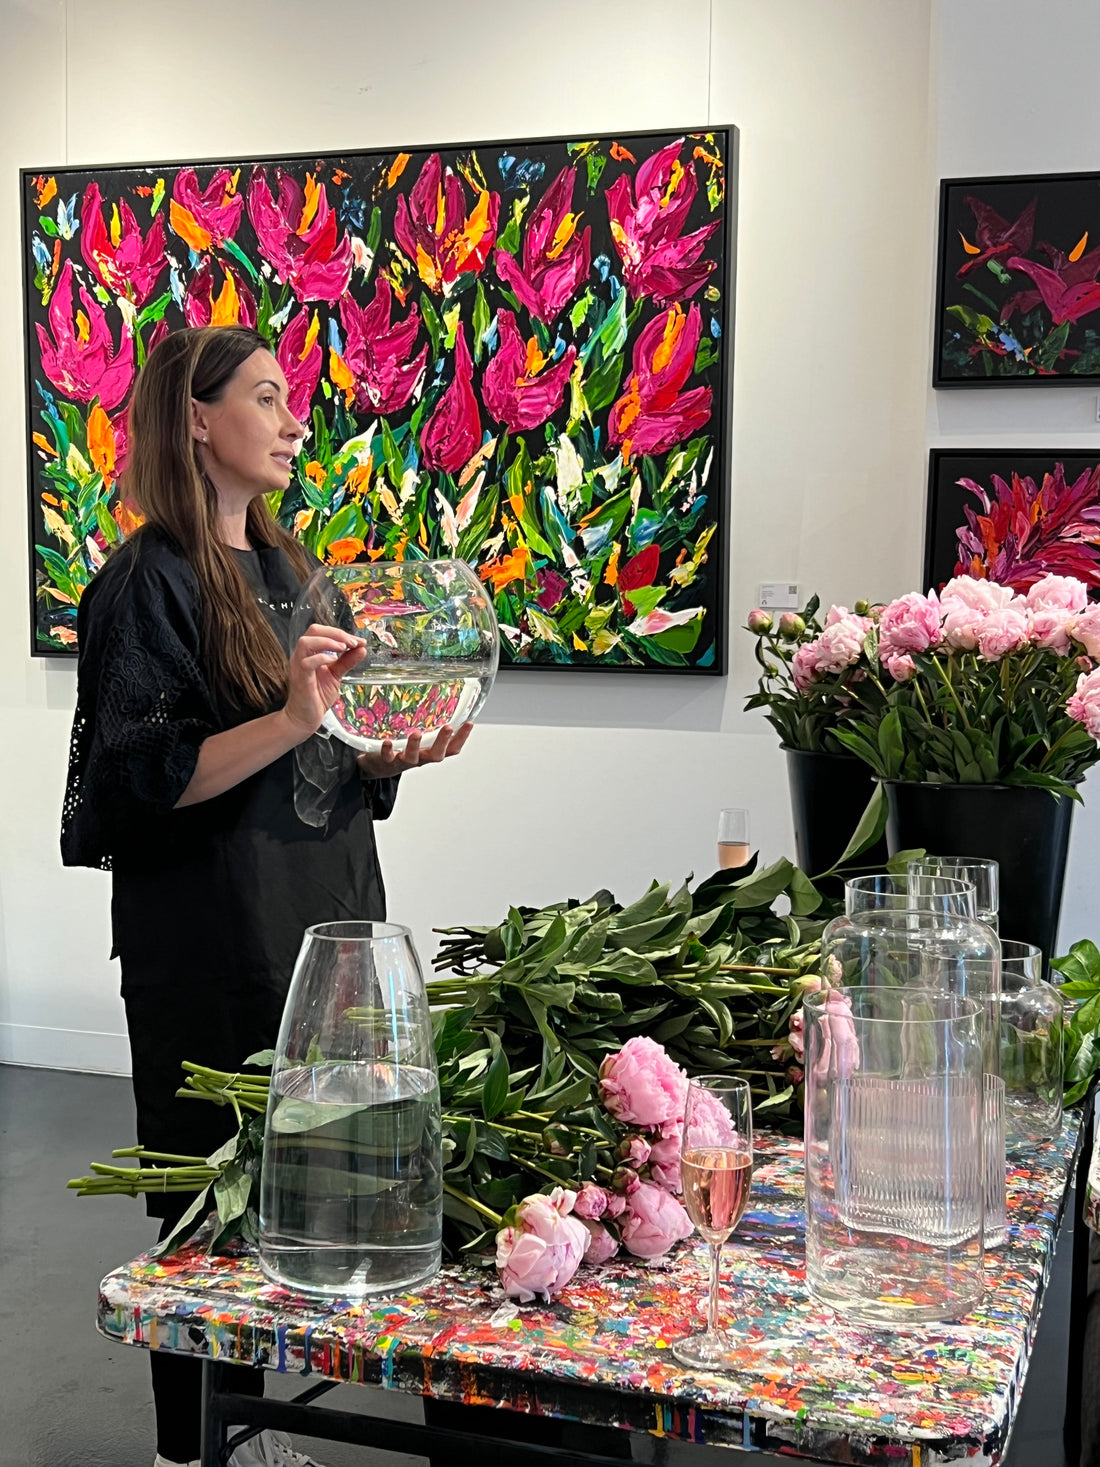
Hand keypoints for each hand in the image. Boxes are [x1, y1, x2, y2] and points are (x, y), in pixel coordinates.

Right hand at [282, 623, 364, 739]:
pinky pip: (306, 662)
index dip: (341, 633)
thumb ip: (347, 661)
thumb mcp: (336, 675)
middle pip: (313, 631)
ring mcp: (298, 666)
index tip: (358, 641)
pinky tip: (334, 660)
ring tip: (344, 648)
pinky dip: (321, 658)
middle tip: (353, 642)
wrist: (304, 717)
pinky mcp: (300, 678)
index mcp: (310, 652)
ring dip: (328, 642)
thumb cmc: (317, 696)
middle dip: (336, 633)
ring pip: (306, 642)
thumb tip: (362, 649)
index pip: (322, 632)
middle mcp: (302, 655)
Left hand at [357, 722, 473, 776]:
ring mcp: (405, 760)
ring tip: (416, 734)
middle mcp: (421, 757)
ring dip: (415, 746)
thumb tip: (441, 697)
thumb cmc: (403, 746)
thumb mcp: (419, 737)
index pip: (452, 747)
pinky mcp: (387, 761)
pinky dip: (388, 751)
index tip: (469, 723)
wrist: (379, 765)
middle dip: (443, 741)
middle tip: (448, 728)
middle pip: (436, 754)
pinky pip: (388, 758)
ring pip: (413, 757)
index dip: (462, 737)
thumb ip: (429, 724)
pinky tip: (387, 742)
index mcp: (431, 751)